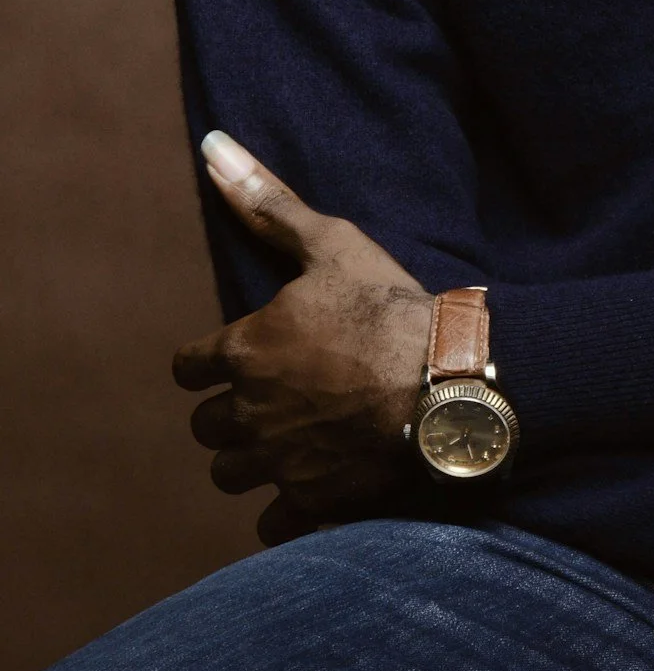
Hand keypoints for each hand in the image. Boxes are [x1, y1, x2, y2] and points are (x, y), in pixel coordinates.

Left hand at [173, 132, 432, 546]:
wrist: (448, 381)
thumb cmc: (389, 306)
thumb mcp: (331, 243)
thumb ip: (268, 204)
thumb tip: (212, 148)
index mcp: (244, 350)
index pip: (187, 368)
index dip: (207, 363)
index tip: (234, 359)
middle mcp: (248, 411)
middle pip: (206, 427)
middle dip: (230, 413)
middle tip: (272, 397)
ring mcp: (277, 461)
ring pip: (229, 473)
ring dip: (250, 459)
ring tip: (289, 440)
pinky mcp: (310, 500)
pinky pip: (271, 521)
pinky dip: (284, 508)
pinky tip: (312, 484)